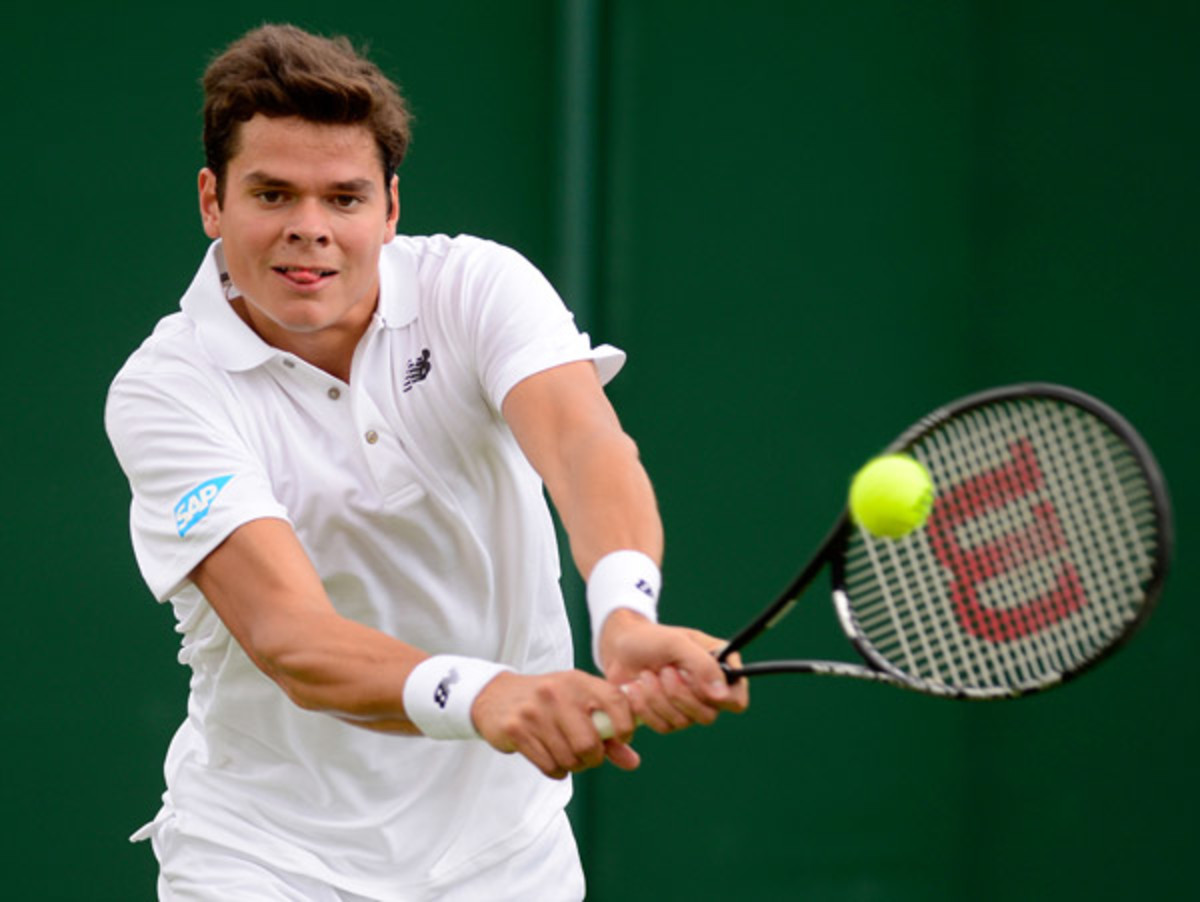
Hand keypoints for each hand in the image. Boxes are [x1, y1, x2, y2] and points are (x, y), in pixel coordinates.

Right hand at [471, 669, 640, 778]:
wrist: (496, 696)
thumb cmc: (548, 703)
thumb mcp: (578, 706)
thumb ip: (608, 733)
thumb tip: (633, 762)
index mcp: (578, 681)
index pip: (616, 701)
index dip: (625, 726)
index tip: (621, 738)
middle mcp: (557, 693)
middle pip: (589, 744)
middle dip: (593, 758)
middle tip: (587, 755)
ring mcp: (535, 711)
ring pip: (569, 758)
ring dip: (573, 765)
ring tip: (566, 754)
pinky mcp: (516, 730)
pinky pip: (549, 766)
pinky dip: (556, 770)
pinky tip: (550, 756)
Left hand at [597, 610, 749, 733]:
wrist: (620, 647)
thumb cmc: (652, 639)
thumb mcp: (676, 643)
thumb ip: (702, 665)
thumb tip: (721, 695)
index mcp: (719, 668)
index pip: (736, 699)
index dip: (722, 699)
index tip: (698, 684)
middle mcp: (708, 692)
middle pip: (708, 715)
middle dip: (679, 693)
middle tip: (664, 670)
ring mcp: (687, 708)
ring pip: (682, 722)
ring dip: (658, 697)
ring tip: (646, 675)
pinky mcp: (666, 718)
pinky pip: (663, 727)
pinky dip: (645, 707)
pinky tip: (635, 688)